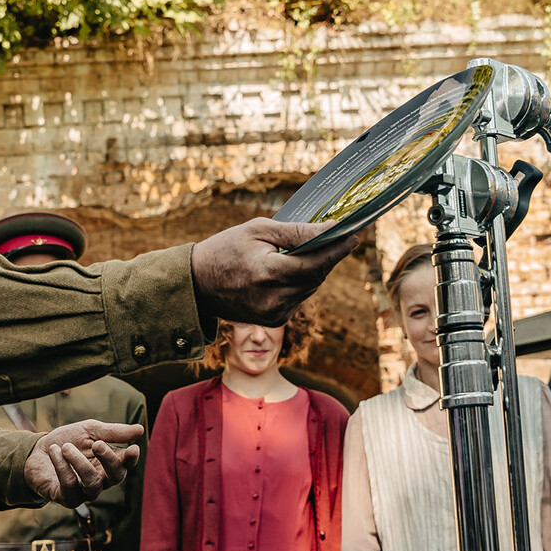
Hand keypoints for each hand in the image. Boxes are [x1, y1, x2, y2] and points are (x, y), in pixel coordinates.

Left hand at [22, 419, 142, 507]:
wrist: (36, 451)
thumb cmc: (68, 441)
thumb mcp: (89, 431)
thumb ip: (112, 432)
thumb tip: (140, 430)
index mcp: (109, 464)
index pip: (126, 464)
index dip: (131, 459)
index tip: (133, 449)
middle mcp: (101, 481)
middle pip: (115, 477)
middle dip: (109, 460)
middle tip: (97, 444)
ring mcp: (84, 492)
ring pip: (92, 483)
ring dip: (79, 463)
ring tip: (65, 447)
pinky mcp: (66, 498)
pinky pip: (69, 486)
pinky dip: (62, 466)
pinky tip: (54, 451)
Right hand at [191, 218, 357, 326]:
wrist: (196, 284)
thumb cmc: (226, 249)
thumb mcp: (258, 230)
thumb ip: (296, 232)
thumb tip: (330, 229)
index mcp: (269, 272)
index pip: (317, 262)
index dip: (337, 249)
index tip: (354, 235)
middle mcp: (274, 298)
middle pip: (317, 276)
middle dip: (328, 257)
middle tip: (338, 237)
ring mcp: (274, 314)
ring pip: (310, 288)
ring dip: (314, 270)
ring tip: (309, 252)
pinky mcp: (273, 321)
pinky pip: (298, 298)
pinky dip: (300, 283)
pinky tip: (289, 270)